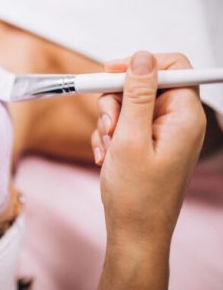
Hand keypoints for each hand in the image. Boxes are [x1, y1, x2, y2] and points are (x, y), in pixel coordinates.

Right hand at [92, 52, 205, 289]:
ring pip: (127, 106)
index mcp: (183, 117)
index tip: (111, 72)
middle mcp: (176, 121)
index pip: (173, 67)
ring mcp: (160, 133)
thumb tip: (143, 58)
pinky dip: (109, 136)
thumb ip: (137, 95)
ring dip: (109, 123)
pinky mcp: (146, 143)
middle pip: (143, 86)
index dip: (140, 64)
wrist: (134, 231)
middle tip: (109, 126)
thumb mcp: (130, 139)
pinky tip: (106, 156)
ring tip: (108, 149)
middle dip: (117, 102)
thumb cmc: (137, 195)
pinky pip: (123, 124)